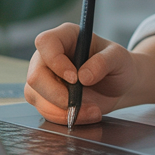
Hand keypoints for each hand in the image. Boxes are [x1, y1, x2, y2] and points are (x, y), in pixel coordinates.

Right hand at [25, 23, 139, 125]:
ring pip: (36, 97)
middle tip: (79, 102)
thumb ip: (104, 62)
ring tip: (92, 110)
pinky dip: (65, 118)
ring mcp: (44, 77)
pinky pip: (45, 111)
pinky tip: (86, 114)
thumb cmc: (117, 64)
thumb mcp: (118, 58)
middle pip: (36, 76)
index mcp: (65, 36)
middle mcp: (49, 56)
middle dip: (57, 95)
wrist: (118, 85)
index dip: (55, 61)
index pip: (46, 42)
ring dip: (63, 111)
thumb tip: (84, 76)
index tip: (75, 78)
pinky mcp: (45, 97)